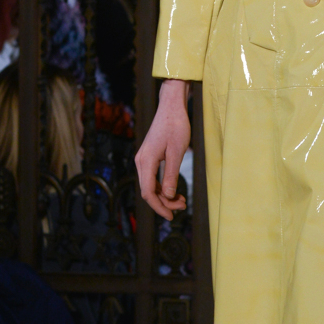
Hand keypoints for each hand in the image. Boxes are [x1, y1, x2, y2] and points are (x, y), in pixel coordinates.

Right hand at [135, 78, 190, 219]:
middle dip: (164, 202)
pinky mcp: (149, 157)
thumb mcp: (177, 152)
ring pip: (150, 185)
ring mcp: (143, 159)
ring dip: (164, 195)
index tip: (171, 216)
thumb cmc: (176, 126)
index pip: (148, 192)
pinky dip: (163, 186)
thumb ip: (171, 175)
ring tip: (181, 200)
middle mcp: (141, 161)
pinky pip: (153, 177)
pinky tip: (174, 190)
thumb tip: (168, 196)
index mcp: (146, 161)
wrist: (171, 107)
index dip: (159, 207)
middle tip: (182, 206)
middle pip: (148, 191)